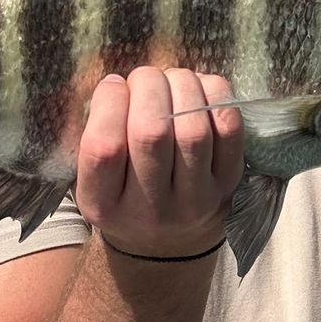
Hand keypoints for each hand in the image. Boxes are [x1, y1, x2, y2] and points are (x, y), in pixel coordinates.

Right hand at [77, 67, 245, 260]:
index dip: (108, 103)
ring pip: (192, 128)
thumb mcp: (91, 180)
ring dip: (182, 86)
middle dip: (147, 86)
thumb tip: (117, 82)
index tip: (112, 85)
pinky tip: (200, 87)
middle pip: (151, 133)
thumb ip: (95, 133)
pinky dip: (215, 96)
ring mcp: (195, 200)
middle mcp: (150, 209)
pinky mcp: (228, 184)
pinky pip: (229, 129)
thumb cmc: (123, 196)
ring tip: (171, 79)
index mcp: (104, 205)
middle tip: (144, 78)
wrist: (167, 244)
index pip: (103, 148)